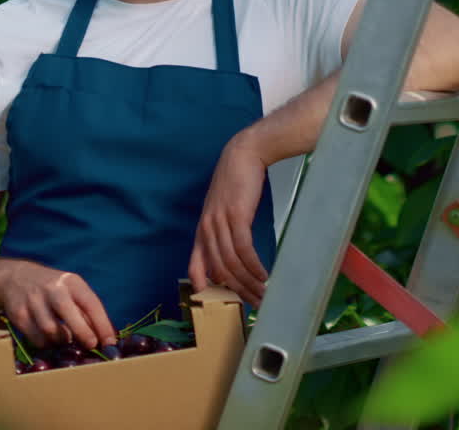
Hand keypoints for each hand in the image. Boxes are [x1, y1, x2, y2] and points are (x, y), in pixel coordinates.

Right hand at [0, 261, 116, 349]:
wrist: (16, 277)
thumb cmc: (53, 289)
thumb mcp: (71, 290)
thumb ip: (84, 311)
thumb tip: (102, 338)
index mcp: (71, 282)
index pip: (90, 303)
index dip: (102, 325)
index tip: (110, 343)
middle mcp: (52, 288)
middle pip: (68, 313)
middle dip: (83, 333)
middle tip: (91, 346)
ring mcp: (33, 300)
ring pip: (51, 330)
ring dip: (62, 341)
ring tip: (66, 341)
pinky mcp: (18, 313)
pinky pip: (36, 338)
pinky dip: (46, 344)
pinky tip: (49, 340)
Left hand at [188, 132, 269, 306]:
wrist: (244, 155)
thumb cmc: (236, 183)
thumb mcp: (223, 209)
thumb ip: (223, 232)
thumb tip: (233, 257)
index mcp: (202, 229)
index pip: (195, 262)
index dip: (201, 283)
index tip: (213, 300)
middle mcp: (207, 228)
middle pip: (219, 269)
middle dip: (237, 290)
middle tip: (254, 303)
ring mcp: (220, 222)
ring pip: (232, 262)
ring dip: (249, 282)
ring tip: (263, 293)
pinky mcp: (236, 216)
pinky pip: (243, 249)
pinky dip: (254, 266)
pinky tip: (264, 275)